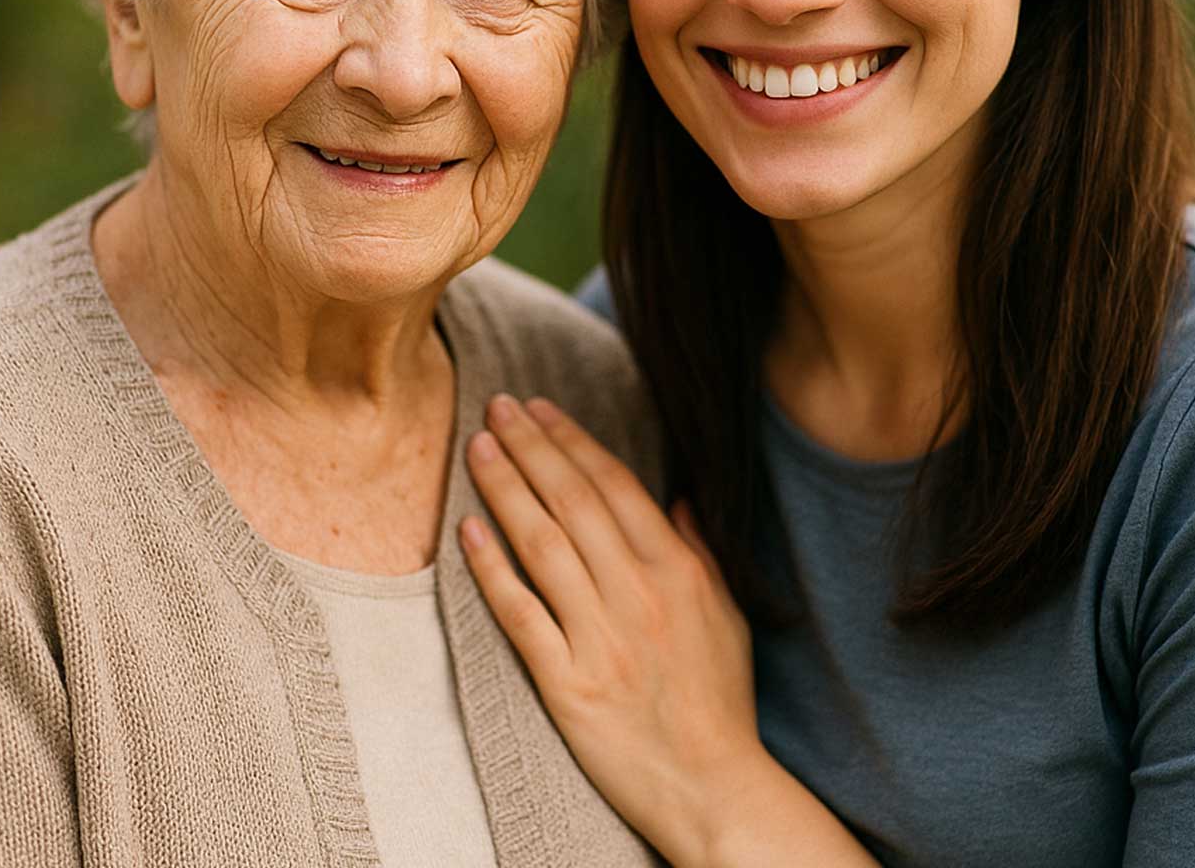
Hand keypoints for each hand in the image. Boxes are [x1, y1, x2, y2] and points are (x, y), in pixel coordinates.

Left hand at [460, 394, 876, 867]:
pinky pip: (520, 613)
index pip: (614, 486)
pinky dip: (491, 568)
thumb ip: (701, 551)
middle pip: (571, 502)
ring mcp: (600, 638)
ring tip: (476, 447)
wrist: (712, 787)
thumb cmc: (719, 703)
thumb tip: (678, 495)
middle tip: (495, 406)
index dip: (571, 441)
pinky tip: (467, 529)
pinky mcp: (567, 683)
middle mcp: (637, 595)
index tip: (539, 407)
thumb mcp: (726, 616)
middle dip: (529, 447)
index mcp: (677, 572)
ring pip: (540, 544)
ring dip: (505, 488)